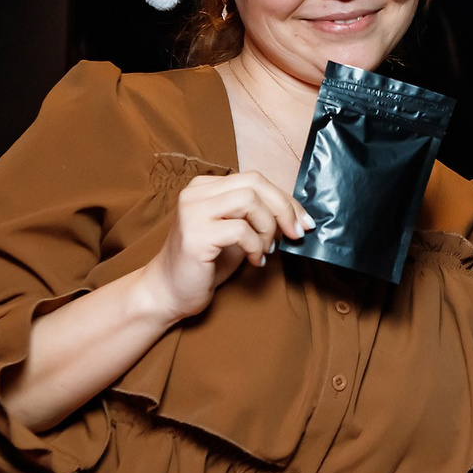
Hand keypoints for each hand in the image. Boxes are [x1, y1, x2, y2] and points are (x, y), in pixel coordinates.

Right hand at [144, 172, 310, 320]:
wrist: (169, 293)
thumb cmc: (205, 264)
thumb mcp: (236, 233)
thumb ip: (257, 217)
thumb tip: (296, 215)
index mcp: (205, 187)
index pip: (255, 179)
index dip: (285, 199)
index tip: (303, 222)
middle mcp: (195, 194)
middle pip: (255, 184)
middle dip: (283, 209)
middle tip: (295, 235)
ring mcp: (192, 212)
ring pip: (249, 201)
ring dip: (268, 228)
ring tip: (265, 250)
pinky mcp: (195, 235)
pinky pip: (240, 230)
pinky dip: (255, 246)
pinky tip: (254, 261)